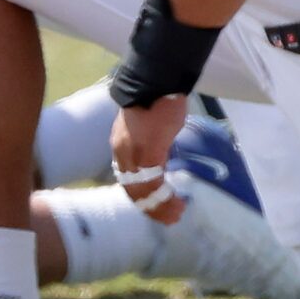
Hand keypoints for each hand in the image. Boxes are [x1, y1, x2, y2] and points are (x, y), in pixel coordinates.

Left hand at [109, 94, 188, 226]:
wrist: (157, 80)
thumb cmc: (159, 98)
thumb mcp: (156, 126)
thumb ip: (155, 143)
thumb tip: (163, 153)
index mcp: (123, 147)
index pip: (129, 179)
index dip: (143, 196)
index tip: (159, 204)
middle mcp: (123, 153)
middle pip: (133, 190)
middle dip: (150, 207)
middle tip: (170, 218)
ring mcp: (134, 154)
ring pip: (141, 190)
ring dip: (158, 206)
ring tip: (175, 215)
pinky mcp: (148, 152)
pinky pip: (153, 182)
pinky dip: (164, 196)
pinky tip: (176, 201)